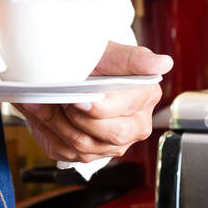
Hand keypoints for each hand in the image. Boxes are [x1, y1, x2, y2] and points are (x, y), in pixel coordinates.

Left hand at [15, 42, 172, 162]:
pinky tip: (43, 113)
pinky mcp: (93, 154)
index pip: (122, 112)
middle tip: (59, 98)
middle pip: (110, 135)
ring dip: (57, 123)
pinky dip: (49, 132)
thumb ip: (135, 58)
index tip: (77, 97)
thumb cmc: (97, 62)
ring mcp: (115, 144)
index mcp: (146, 97)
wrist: (77, 73)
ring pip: (84, 146)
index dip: (96, 107)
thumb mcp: (112, 53)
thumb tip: (163, 63)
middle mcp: (136, 125)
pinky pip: (67, 152)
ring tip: (44, 102)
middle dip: (78, 118)